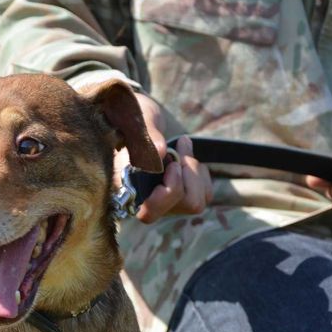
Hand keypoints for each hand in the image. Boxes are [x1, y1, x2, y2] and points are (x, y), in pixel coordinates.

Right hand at [114, 93, 211, 222]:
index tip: (172, 163)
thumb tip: (160, 152)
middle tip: (178, 149)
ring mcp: (165, 205)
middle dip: (190, 173)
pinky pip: (205, 194)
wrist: (134, 120)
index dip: (168, 192)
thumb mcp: (136, 121)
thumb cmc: (131, 119)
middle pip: (187, 204)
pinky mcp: (182, 200)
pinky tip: (186, 159)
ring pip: (197, 202)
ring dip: (195, 171)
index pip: (149, 213)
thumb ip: (146, 136)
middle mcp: (145, 203)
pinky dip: (201, 173)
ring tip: (181, 149)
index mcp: (127, 189)